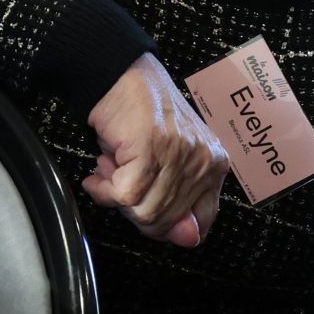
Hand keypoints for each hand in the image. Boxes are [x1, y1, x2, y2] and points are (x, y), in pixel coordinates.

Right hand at [82, 53, 229, 247]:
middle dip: (134, 209)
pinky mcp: (152, 151)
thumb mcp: (164, 162)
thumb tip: (188, 240)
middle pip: (167, 222)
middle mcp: (204, 161)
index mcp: (214, 164)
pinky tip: (99, 171)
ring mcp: (180, 155)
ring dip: (115, 197)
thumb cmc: (138, 116)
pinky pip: (123, 196)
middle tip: (121, 181)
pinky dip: (103, 190)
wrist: (118, 74)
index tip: (145, 208)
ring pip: (144, 212)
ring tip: (109, 170)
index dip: (168, 225)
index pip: (203, 221)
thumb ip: (176, 201)